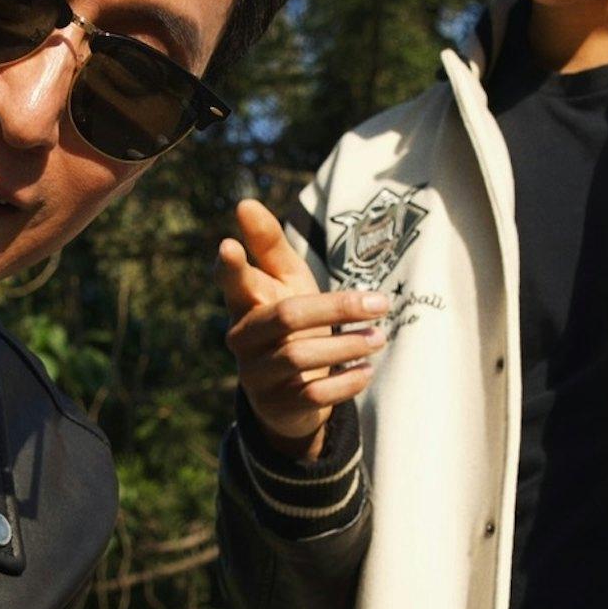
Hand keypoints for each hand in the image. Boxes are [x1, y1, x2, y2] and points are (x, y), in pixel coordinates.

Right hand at [218, 198, 388, 461]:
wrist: (291, 393)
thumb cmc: (291, 323)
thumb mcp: (285, 283)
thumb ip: (269, 246)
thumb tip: (245, 202)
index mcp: (244, 304)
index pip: (233, 282)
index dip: (231, 267)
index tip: (227, 245)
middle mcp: (243, 339)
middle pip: (286, 317)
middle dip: (337, 309)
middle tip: (380, 303)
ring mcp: (256, 375)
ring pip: (300, 357)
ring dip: (347, 347)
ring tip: (378, 338)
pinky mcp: (277, 406)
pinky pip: (312, 393)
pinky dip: (345, 381)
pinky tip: (366, 369)